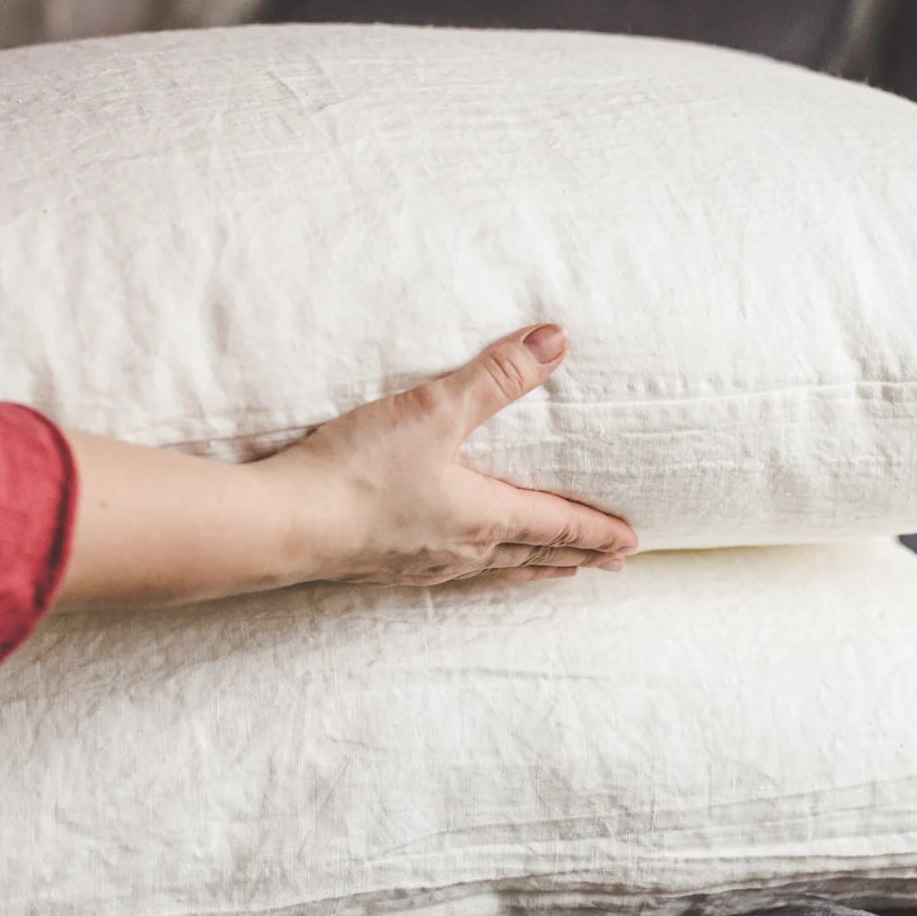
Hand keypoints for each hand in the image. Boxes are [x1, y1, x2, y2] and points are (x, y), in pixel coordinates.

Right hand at [260, 323, 636, 587]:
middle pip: (534, 554)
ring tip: (555, 570)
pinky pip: (454, 574)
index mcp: (484, 515)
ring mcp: (424, 564)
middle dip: (576, 556)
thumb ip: (496, 375)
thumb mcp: (434, 410)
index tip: (632, 543)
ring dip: (532, 566)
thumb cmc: (360, 470)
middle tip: (611, 564)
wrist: (285, 525)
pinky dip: (482, 571)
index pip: (558, 524)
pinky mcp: (386, 568)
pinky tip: (464, 567)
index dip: (597, 530)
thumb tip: (556, 340)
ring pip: (496, 568)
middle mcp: (463, 549)